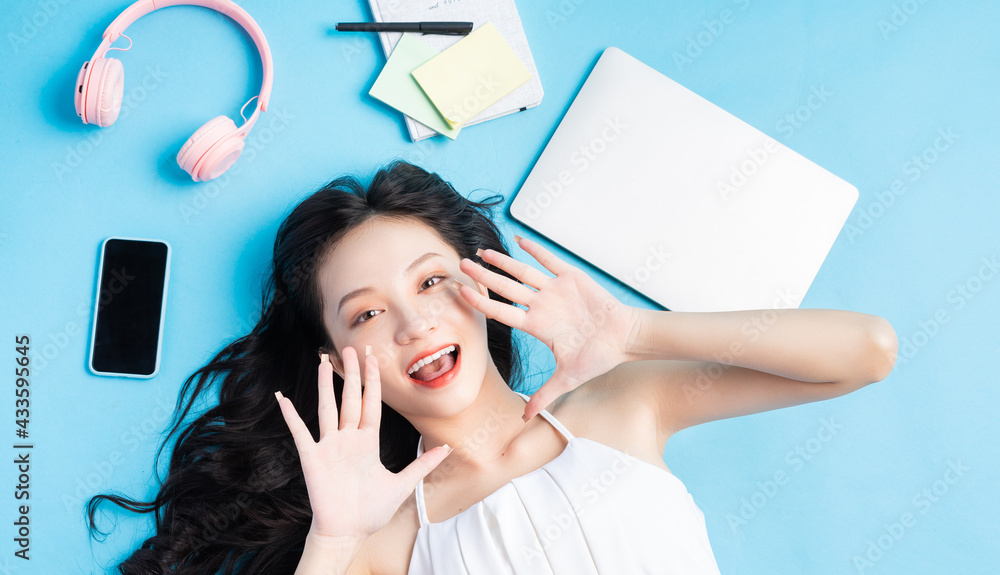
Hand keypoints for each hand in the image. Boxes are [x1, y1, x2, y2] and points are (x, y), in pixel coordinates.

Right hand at [275, 346, 452, 539]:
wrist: (348, 532)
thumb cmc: (371, 510)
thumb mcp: (402, 484)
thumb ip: (423, 465)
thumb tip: (447, 449)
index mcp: (367, 441)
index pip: (371, 404)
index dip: (372, 381)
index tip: (373, 357)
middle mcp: (348, 439)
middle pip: (350, 399)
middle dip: (352, 374)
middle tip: (350, 348)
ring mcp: (329, 446)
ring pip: (327, 409)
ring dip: (326, 386)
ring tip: (323, 361)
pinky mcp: (313, 458)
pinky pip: (301, 433)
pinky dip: (291, 416)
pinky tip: (283, 398)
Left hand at [457, 235, 640, 421]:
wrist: (624, 338)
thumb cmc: (598, 356)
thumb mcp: (567, 378)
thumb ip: (544, 396)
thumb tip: (525, 419)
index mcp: (536, 325)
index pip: (500, 312)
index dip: (480, 303)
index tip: (460, 294)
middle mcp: (541, 305)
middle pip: (505, 288)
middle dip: (483, 277)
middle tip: (461, 265)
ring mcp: (555, 290)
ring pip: (523, 272)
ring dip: (503, 261)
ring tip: (483, 252)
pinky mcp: (572, 277)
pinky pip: (550, 260)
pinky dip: (535, 250)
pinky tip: (518, 239)